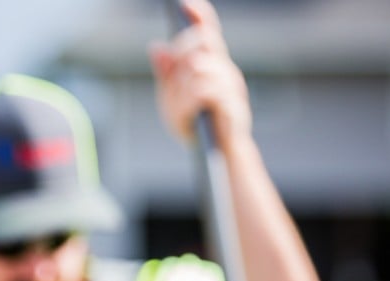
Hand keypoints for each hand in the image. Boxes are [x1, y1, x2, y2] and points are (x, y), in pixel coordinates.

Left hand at [149, 0, 250, 149]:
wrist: (215, 155)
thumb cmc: (194, 123)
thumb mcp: (171, 97)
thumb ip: (166, 73)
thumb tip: (155, 46)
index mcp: (211, 64)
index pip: (207, 31)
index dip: (199, 15)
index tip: (184, 3)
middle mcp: (225, 70)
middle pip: (200, 43)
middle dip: (181, 54)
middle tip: (175, 79)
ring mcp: (232, 86)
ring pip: (199, 67)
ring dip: (183, 86)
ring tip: (182, 106)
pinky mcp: (234, 106)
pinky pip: (204, 91)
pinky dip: (190, 101)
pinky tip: (189, 111)